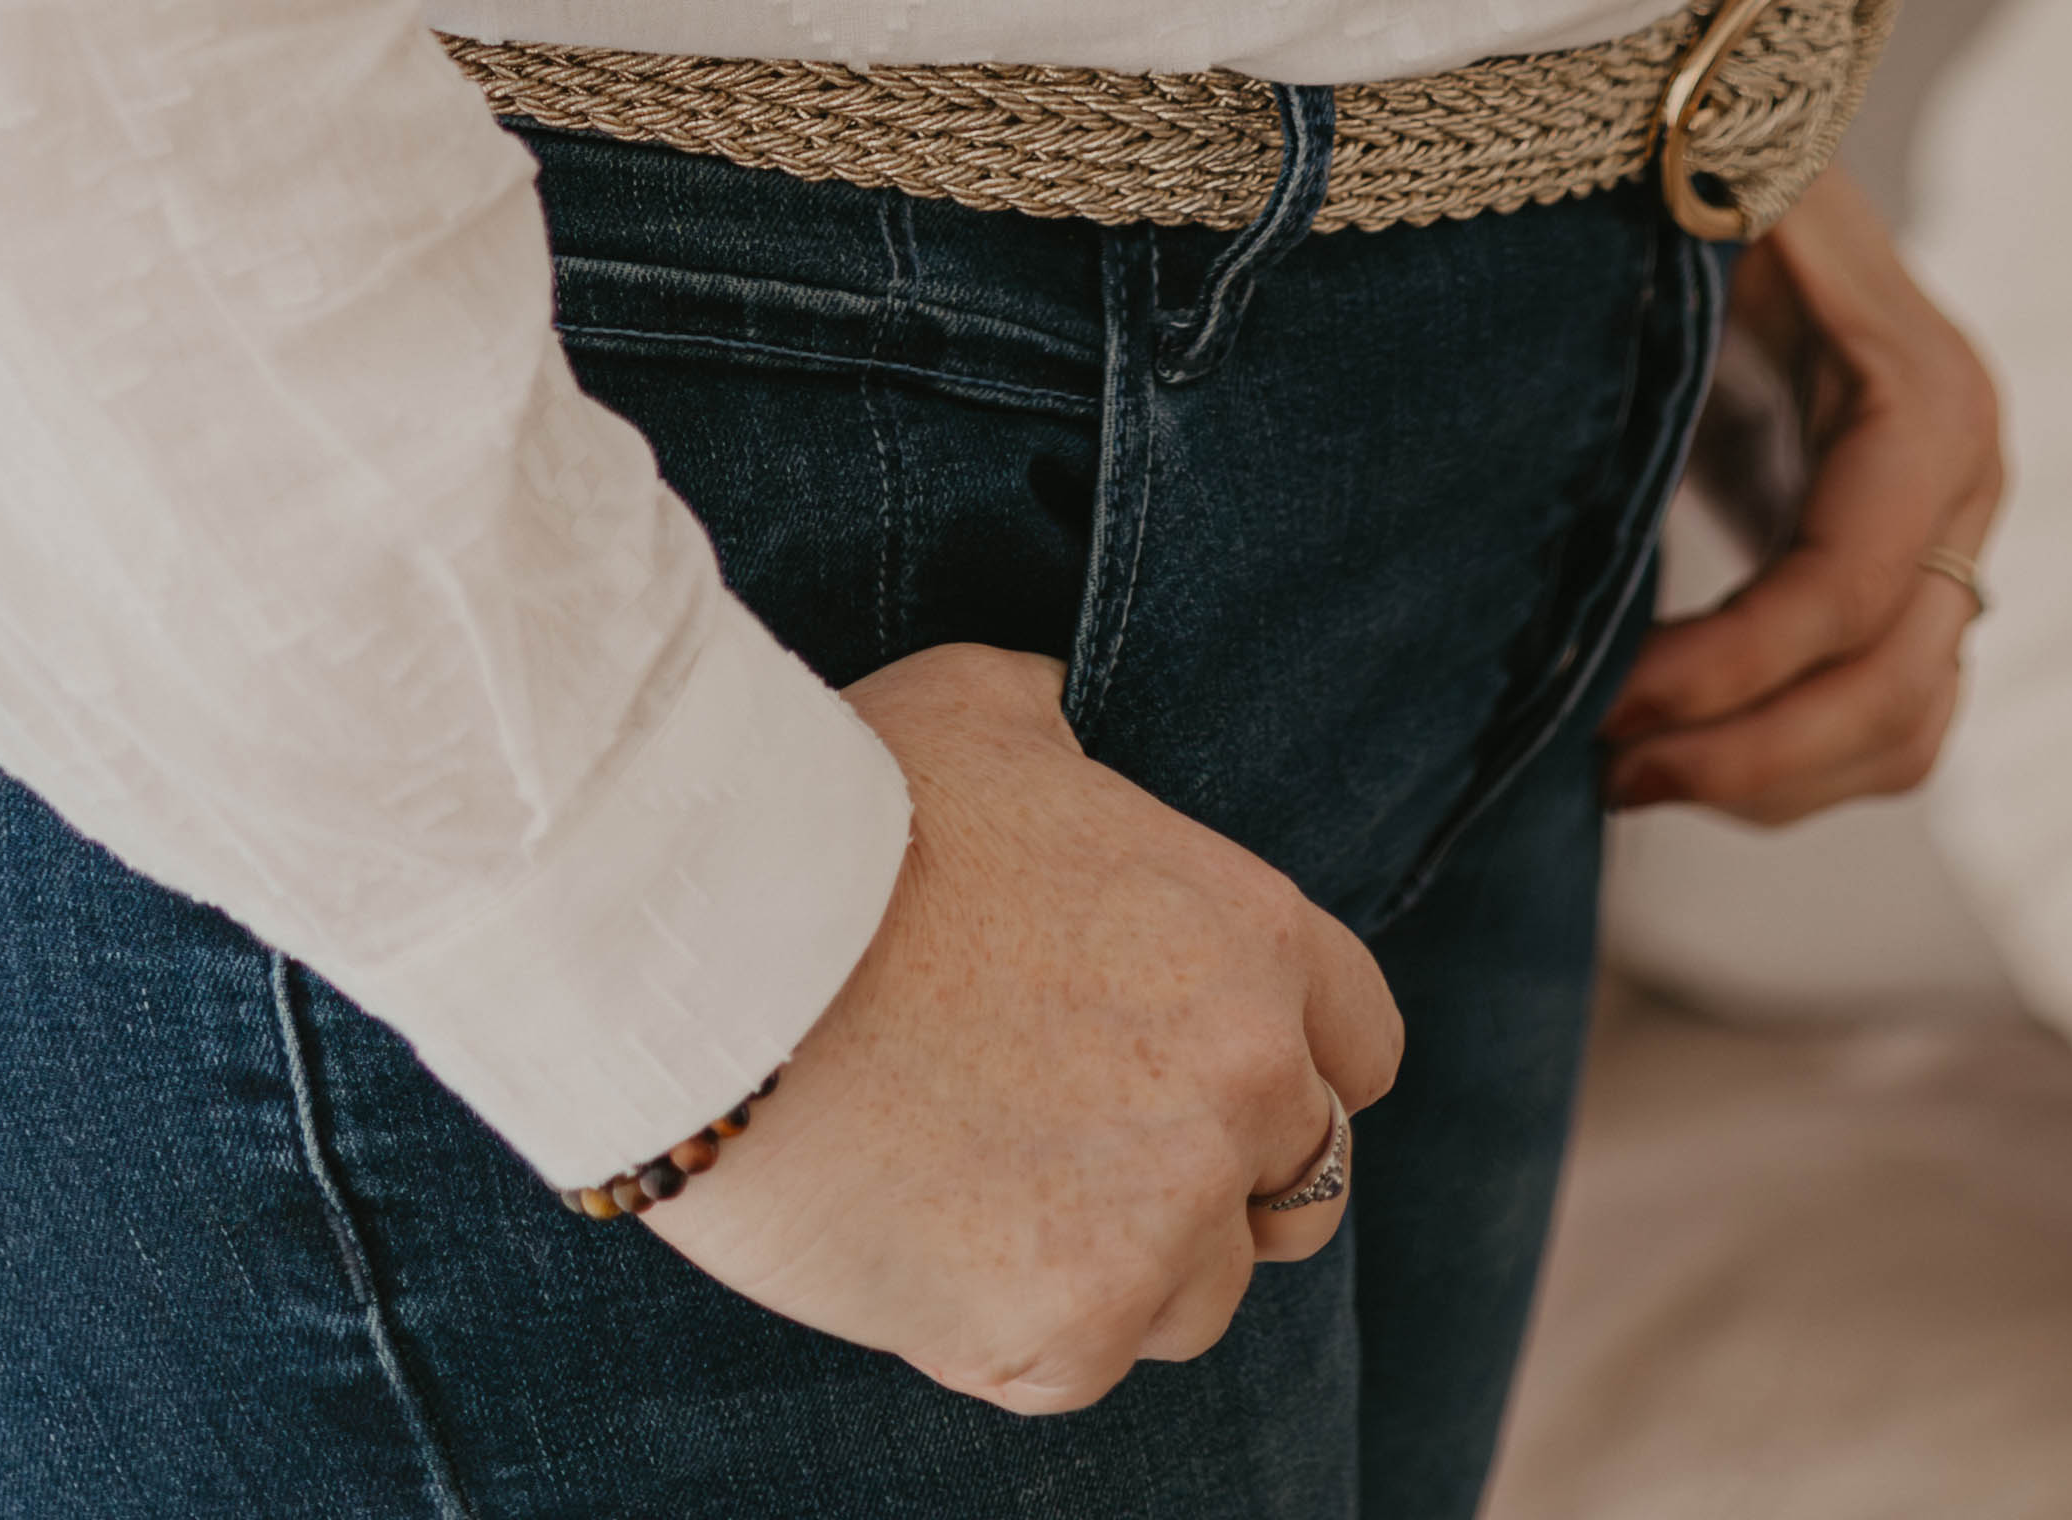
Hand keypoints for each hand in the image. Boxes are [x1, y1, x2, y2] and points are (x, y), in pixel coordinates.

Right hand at [640, 639, 1400, 1410]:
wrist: (711, 942)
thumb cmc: (838, 808)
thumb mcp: (985, 707)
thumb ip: (1069, 742)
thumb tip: (1065, 736)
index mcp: (1251, 936)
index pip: (1360, 1051)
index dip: (1286, 1066)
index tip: (1197, 1071)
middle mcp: (1242, 1082)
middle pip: (1298, 1186)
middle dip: (1210, 1172)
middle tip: (1078, 1142)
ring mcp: (1163, 1220)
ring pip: (1200, 1295)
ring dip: (1120, 1263)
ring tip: (983, 1187)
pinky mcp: (1069, 1328)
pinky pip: (1081, 1363)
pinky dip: (1017, 1323)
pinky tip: (922, 1237)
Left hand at [1602, 167, 2003, 824]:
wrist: (1753, 145)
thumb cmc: (1703, 167)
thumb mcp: (1698, 199)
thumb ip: (1689, 245)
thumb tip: (1649, 273)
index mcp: (1925, 396)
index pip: (1846, 588)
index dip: (1729, 668)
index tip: (1604, 702)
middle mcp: (1969, 478)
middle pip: (1891, 689)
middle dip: (1745, 755)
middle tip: (1604, 767)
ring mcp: (1957, 532)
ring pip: (1905, 728)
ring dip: (1771, 781)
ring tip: (1630, 774)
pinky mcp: (1918, 568)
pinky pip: (1892, 715)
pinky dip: (1799, 760)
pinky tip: (1690, 749)